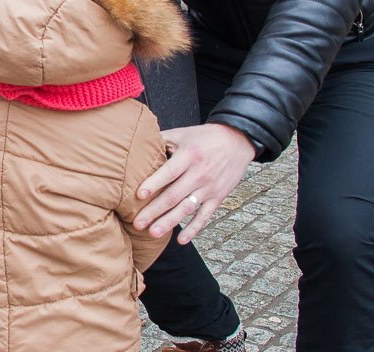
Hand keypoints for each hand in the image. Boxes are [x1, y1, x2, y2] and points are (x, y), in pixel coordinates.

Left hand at [134, 123, 255, 243]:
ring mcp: (210, 188)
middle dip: (154, 211)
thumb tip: (136, 141)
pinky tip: (181, 240)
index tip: (138, 195)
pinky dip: (194, 229)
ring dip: (170, 222)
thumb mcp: (182, 133)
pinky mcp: (218, 197)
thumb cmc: (203, 137)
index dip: (154, 183)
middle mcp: (199, 174)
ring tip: (153, 233)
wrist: (237, 141)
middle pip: (174, 195)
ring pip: (187, 208)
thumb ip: (161, 139)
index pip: (169, 172)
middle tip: (137, 223)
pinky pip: (205, 216)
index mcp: (189, 156)